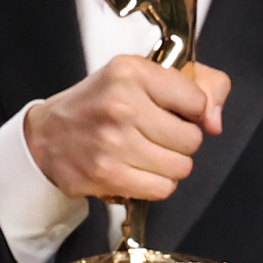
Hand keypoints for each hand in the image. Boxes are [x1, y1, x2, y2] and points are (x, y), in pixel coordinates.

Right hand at [24, 54, 228, 208]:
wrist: (47, 136)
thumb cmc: (97, 104)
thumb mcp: (140, 76)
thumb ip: (196, 85)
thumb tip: (215, 121)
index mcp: (131, 73)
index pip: (197, 100)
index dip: (193, 110)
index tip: (176, 111)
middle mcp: (122, 105)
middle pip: (192, 139)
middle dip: (181, 141)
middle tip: (157, 134)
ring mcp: (113, 143)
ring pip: (180, 167)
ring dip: (169, 165)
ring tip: (146, 153)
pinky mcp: (108, 174)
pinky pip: (162, 189)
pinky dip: (156, 184)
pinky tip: (138, 171)